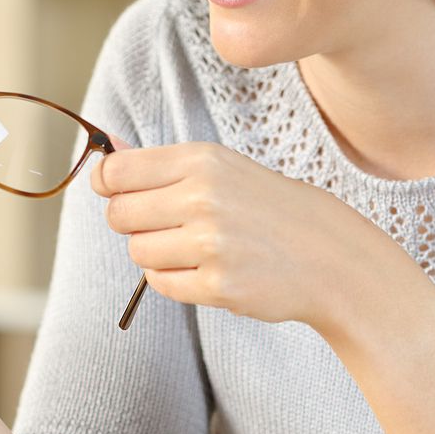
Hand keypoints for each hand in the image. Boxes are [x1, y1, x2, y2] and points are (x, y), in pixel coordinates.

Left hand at [92, 141, 413, 336]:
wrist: (329, 254)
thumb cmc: (267, 207)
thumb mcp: (221, 167)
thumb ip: (159, 163)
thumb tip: (105, 148)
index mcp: (202, 160)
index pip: (117, 171)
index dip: (107, 184)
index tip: (116, 191)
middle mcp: (203, 198)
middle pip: (119, 214)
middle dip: (132, 222)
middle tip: (165, 224)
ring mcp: (211, 244)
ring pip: (138, 252)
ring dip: (155, 253)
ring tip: (192, 247)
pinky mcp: (218, 285)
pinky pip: (160, 284)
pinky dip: (173, 279)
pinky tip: (204, 269)